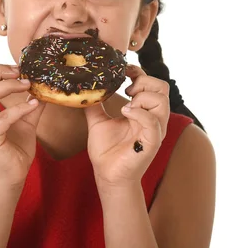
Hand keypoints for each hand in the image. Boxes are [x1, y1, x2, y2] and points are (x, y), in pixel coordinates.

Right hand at [0, 64, 45, 188]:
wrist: (11, 177)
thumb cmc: (15, 149)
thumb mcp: (26, 121)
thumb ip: (31, 104)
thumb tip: (45, 88)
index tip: (20, 69)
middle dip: (0, 71)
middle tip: (21, 73)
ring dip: (10, 87)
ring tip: (29, 86)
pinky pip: (3, 117)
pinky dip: (20, 108)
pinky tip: (34, 106)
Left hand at [85, 65, 169, 186]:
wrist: (107, 175)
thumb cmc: (106, 150)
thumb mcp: (97, 121)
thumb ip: (95, 104)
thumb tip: (85, 88)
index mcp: (143, 111)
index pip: (152, 84)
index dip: (139, 72)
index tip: (123, 71)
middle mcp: (153, 119)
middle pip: (162, 87)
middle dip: (143, 82)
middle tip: (126, 90)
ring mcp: (154, 130)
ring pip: (161, 100)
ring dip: (141, 97)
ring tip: (125, 106)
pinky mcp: (152, 142)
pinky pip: (152, 120)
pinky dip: (138, 112)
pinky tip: (124, 113)